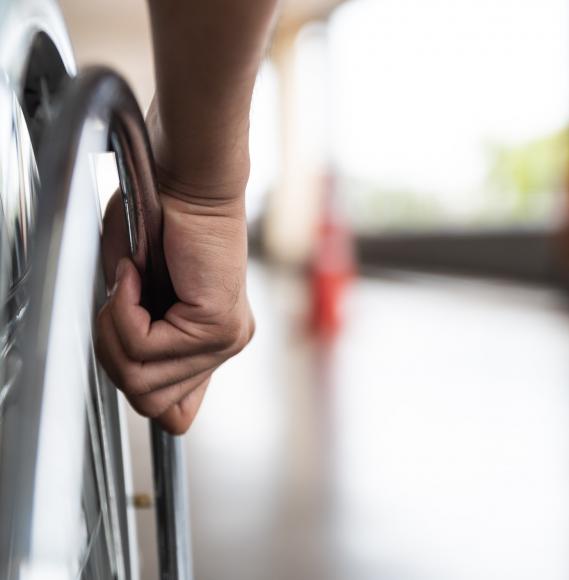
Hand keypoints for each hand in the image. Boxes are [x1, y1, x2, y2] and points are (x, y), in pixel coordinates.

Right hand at [96, 188, 253, 434]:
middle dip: (114, 353)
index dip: (138, 385)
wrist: (184, 184)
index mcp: (208, 345)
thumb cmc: (159, 226)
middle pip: (148, 403)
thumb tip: (128, 374)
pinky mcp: (218, 325)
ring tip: (128, 285)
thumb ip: (137, 344)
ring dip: (116, 330)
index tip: (127, 336)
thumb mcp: (137, 297)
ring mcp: (225, 340)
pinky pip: (145, 346)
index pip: (176, 414)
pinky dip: (124, 309)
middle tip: (119, 302)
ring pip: (141, 381)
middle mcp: (223, 347)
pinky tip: (135, 274)